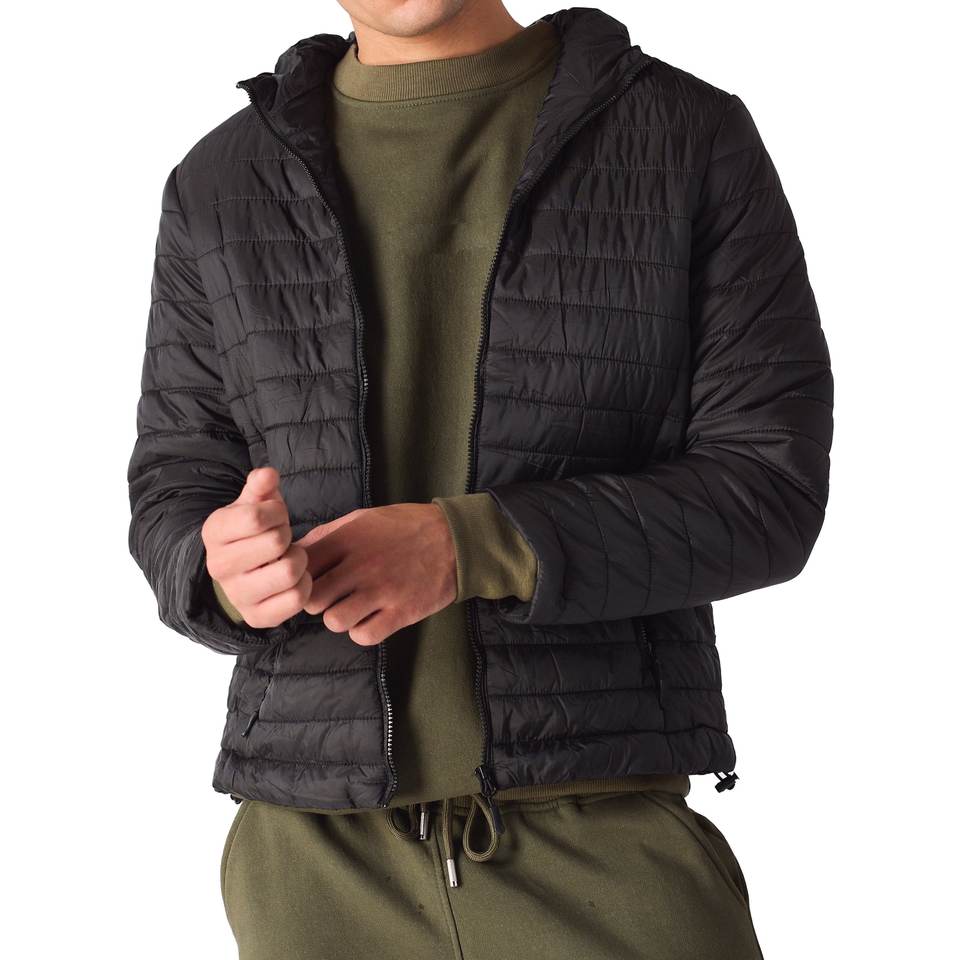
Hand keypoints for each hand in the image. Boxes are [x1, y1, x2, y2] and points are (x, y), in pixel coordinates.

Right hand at [201, 466, 310, 627]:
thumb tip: (267, 474)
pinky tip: (293, 578)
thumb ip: (260, 486)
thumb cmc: (252, 531)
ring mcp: (237, 595)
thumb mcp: (253, 503)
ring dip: (298, 560)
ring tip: (288, 557)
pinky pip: (298, 598)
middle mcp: (218, 567)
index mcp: (214, 533)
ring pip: (290, 572)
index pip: (255, 517)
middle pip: (276, 543)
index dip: (276, 512)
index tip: (275, 516)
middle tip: (281, 538)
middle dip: (287, 535)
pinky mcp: (257, 617)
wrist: (242, 572)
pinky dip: (304, 584)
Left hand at [293, 503, 456, 645]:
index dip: (301, 576)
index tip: (312, 578)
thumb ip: (329, 534)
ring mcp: (382, 590)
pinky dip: (363, 631)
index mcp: (348, 539)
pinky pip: (363, 636)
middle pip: (313, 599)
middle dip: (318, 600)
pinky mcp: (401, 612)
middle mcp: (361, 565)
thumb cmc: (405, 527)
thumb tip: (296, 552)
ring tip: (354, 607)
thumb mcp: (363, 518)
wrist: (455, 539)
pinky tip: (372, 617)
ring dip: (340, 617)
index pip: (302, 567)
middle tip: (333, 596)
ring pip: (334, 621)